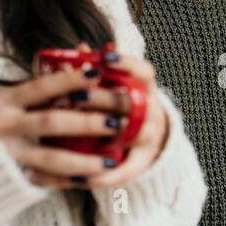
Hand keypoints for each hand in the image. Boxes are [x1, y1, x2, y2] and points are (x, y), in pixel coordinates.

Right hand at [0, 59, 126, 189]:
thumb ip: (31, 95)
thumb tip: (73, 71)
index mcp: (1, 103)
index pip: (40, 88)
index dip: (69, 80)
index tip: (97, 73)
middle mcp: (2, 128)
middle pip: (52, 122)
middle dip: (88, 121)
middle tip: (117, 120)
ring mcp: (7, 156)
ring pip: (52, 158)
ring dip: (85, 159)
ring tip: (112, 159)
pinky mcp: (10, 180)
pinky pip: (45, 181)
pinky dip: (69, 180)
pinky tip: (92, 178)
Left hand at [46, 42, 170, 189]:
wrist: (152, 140)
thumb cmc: (126, 107)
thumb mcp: (122, 88)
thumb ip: (102, 70)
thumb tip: (80, 47)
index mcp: (147, 90)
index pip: (143, 72)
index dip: (126, 64)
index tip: (104, 57)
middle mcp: (152, 112)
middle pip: (131, 103)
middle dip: (104, 99)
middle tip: (76, 96)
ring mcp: (149, 138)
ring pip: (129, 135)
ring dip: (102, 135)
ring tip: (72, 137)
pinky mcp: (142, 162)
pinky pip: (125, 171)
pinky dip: (103, 176)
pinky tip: (78, 178)